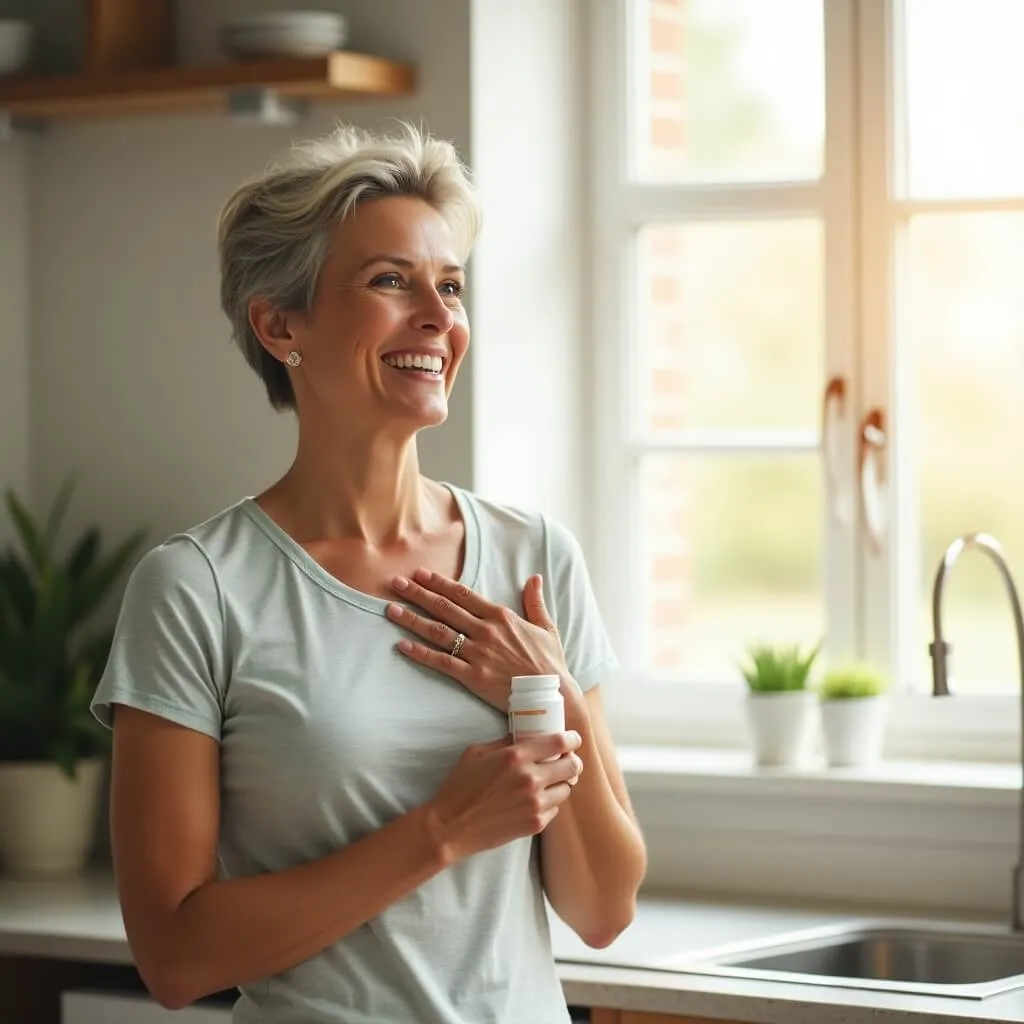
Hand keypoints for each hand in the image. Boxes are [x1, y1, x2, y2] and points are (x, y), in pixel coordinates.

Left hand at [387, 570, 571, 711]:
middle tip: (396, 583)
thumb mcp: (547, 627)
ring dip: (412, 619)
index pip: (463, 594)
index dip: (440, 583)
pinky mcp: (472, 677)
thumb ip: (536, 601)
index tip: (421, 574)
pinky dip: (420, 653)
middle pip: (444, 608)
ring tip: (390, 609)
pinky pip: (441, 662)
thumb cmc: (550, 663)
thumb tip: (535, 577)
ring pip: (438, 632)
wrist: (551, 696)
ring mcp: (477, 654)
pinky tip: (402, 645)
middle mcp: (486, 631)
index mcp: (501, 616)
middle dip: (418, 593)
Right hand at [425, 731, 582, 861]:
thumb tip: (526, 736)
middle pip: (572, 766)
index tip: (572, 739)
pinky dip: (549, 803)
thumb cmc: (460, 787)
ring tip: (546, 782)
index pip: (559, 742)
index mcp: (516, 756)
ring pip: (566, 789)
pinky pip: (555, 809)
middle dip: (571, 760)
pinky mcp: (535, 824)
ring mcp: (535, 804)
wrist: (451, 827)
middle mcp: (530, 779)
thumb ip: (505, 742)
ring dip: (560, 783)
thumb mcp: (477, 752)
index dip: (571, 738)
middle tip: (564, 761)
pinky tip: (533, 801)